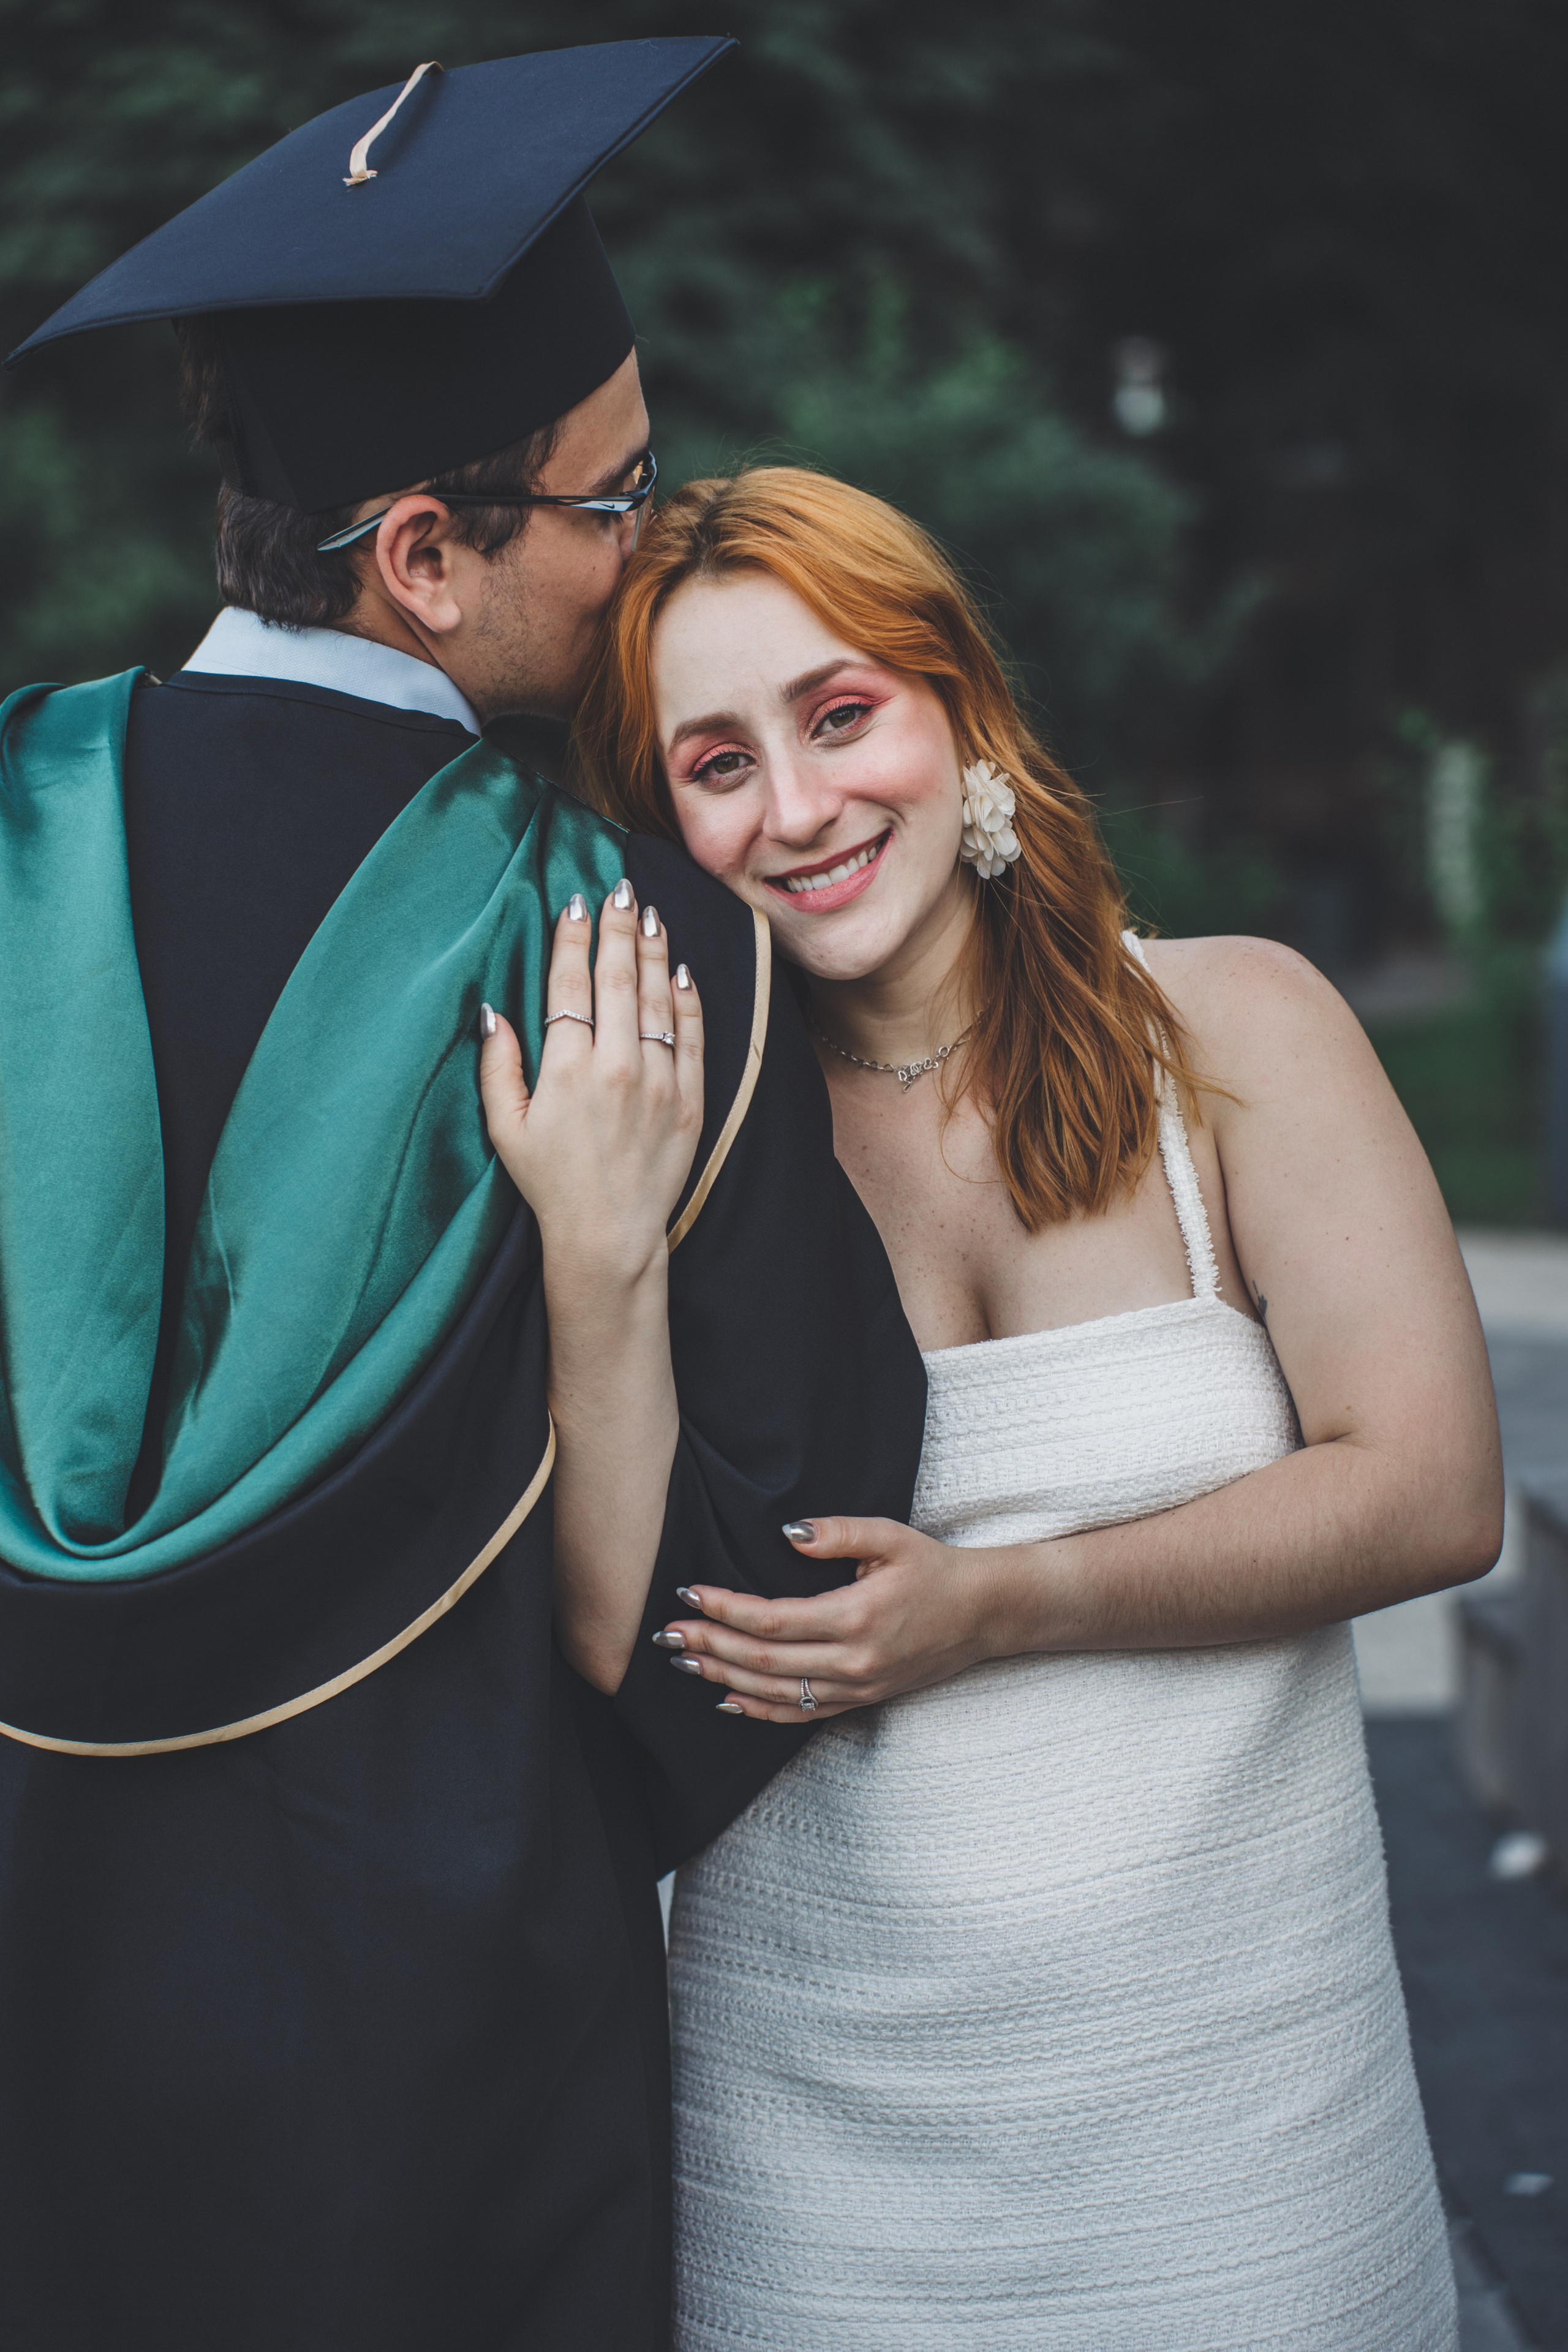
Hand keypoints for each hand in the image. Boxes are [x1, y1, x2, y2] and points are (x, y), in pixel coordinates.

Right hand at [479, 880, 703, 1283]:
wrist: (609, 1236)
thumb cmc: (549, 1183)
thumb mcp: (505, 1127)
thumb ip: (497, 1066)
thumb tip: (491, 1011)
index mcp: (566, 1067)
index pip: (570, 983)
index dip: (574, 938)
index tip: (578, 904)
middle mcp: (616, 1064)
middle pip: (617, 978)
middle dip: (619, 928)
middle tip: (621, 890)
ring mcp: (659, 1080)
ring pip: (657, 998)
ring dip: (654, 952)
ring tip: (651, 915)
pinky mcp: (690, 1100)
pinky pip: (692, 1036)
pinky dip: (687, 999)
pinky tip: (681, 971)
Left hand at [659, 1516, 1014, 1721]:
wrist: (984, 1614)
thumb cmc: (935, 1570)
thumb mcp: (891, 1537)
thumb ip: (837, 1532)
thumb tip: (788, 1532)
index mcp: (857, 1617)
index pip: (773, 1621)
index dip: (726, 1609)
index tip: (689, 1593)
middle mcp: (853, 1662)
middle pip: (764, 1661)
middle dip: (711, 1646)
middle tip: (667, 1632)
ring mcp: (858, 1688)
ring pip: (776, 1692)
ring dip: (724, 1677)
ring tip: (684, 1660)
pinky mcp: (862, 1700)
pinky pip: (802, 1714)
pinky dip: (759, 1711)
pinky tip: (727, 1698)